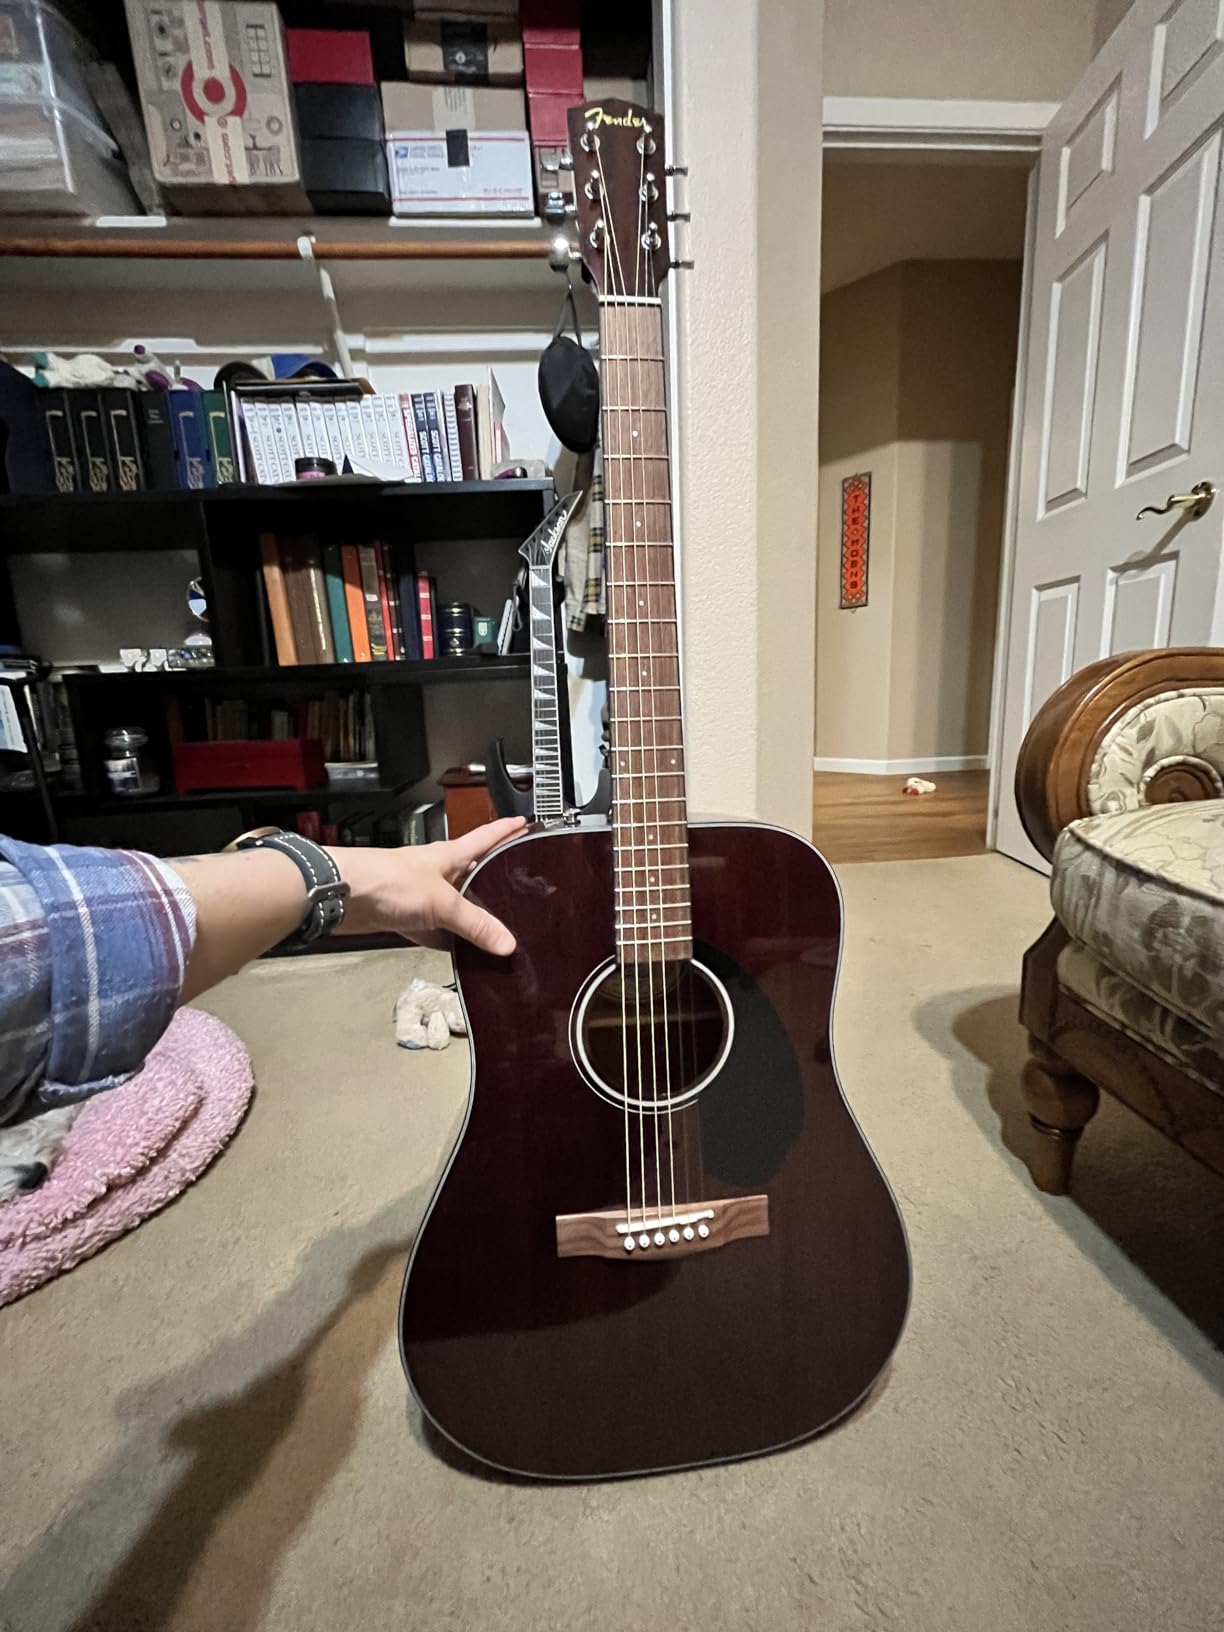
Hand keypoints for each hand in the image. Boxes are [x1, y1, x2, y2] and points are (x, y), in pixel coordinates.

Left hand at [326, 816, 526, 953]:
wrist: (342, 896)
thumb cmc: (389, 881)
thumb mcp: (442, 902)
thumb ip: (475, 924)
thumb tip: (507, 943)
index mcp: (449, 855)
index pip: (485, 838)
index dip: (505, 830)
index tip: (524, 824)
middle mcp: (437, 872)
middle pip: (472, 873)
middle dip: (493, 879)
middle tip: (520, 887)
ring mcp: (419, 894)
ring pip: (454, 905)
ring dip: (470, 916)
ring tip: (498, 928)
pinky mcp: (404, 916)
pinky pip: (433, 929)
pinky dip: (446, 940)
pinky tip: (459, 951)